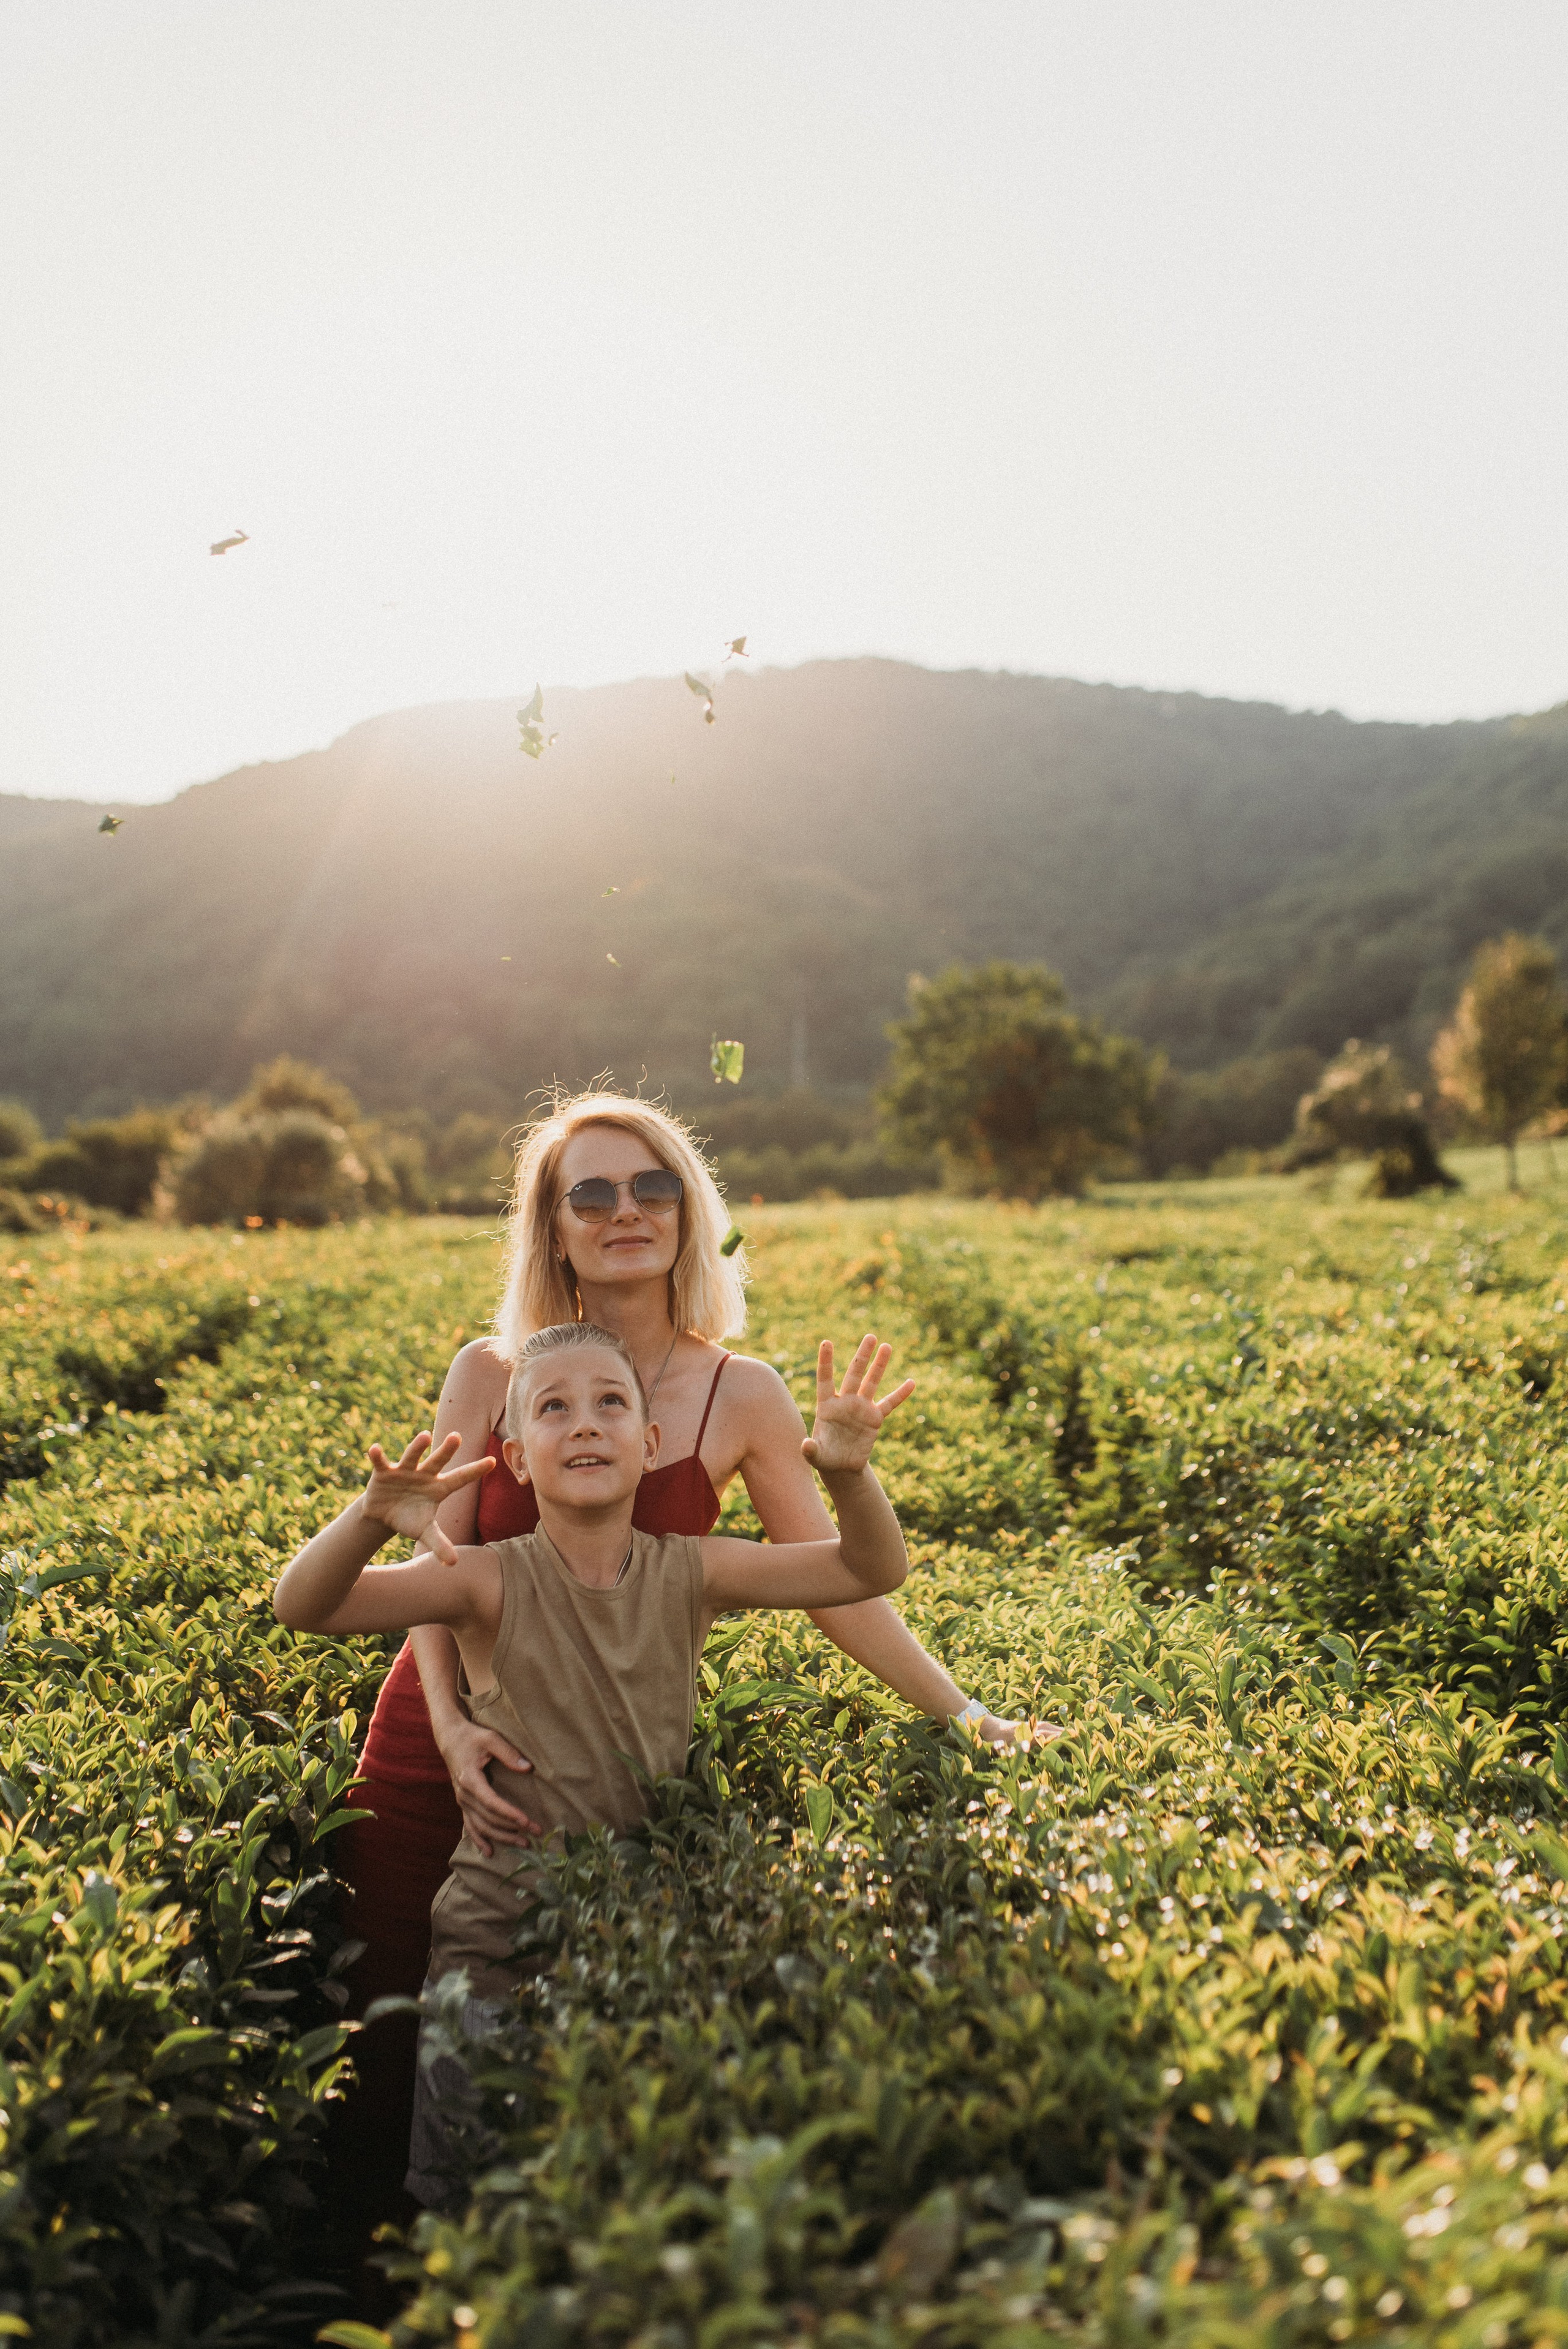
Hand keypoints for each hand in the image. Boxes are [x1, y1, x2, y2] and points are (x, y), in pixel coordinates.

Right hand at [361, 1430, 492, 1566]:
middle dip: (447, 1450)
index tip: (493, 1461)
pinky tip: (375, 1449)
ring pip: (412, 1456)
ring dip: (417, 1447)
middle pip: (438, 1461)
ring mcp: (404, 1471)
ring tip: (425, 1436)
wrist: (383, 1513)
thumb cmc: (410, 1519)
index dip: (475, 1471)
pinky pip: (381, 1462)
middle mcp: (424, 1475)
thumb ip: (439, 1544)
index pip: (460, 1479)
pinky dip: (377, 1456)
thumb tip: (453, 1564)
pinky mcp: (384, 1472)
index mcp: (439, 1488)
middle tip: (457, 1437)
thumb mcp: (425, 1532)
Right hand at [435, 1715, 542, 1856]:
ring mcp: (462, 1800)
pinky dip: (479, 1839)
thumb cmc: (472, 1736)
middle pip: (489, 1818)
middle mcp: (464, 1794)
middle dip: (512, 1828)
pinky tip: (488, 1852)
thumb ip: (509, 1753)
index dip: (509, 1814)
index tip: (526, 1821)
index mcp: (470, 1780)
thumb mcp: (491, 1739)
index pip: (492, 1803)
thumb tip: (528, 1768)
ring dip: (501, 1837)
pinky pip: (470, 1825)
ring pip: (481, 1826)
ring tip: (522, 1843)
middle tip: (535, 1833)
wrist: (450, 1738)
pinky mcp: (463, 1802)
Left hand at [801, 1335, 914, 1477]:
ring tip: (887, 1346)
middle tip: (870, 1337)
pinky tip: (911, 1383)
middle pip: (854, 1374)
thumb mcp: (815, 1455)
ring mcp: (861, 1408)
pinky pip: (889, 1404)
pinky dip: (900, 1394)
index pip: (825, 1379)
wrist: (841, 1465)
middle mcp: (845, 1401)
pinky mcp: (874, 1419)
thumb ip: (811, 1449)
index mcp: (827, 1405)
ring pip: (871, 1383)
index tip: (826, 1342)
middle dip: (862, 1356)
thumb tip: (806, 1445)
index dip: (826, 1362)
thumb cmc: (824, 1456)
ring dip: (879, 1366)